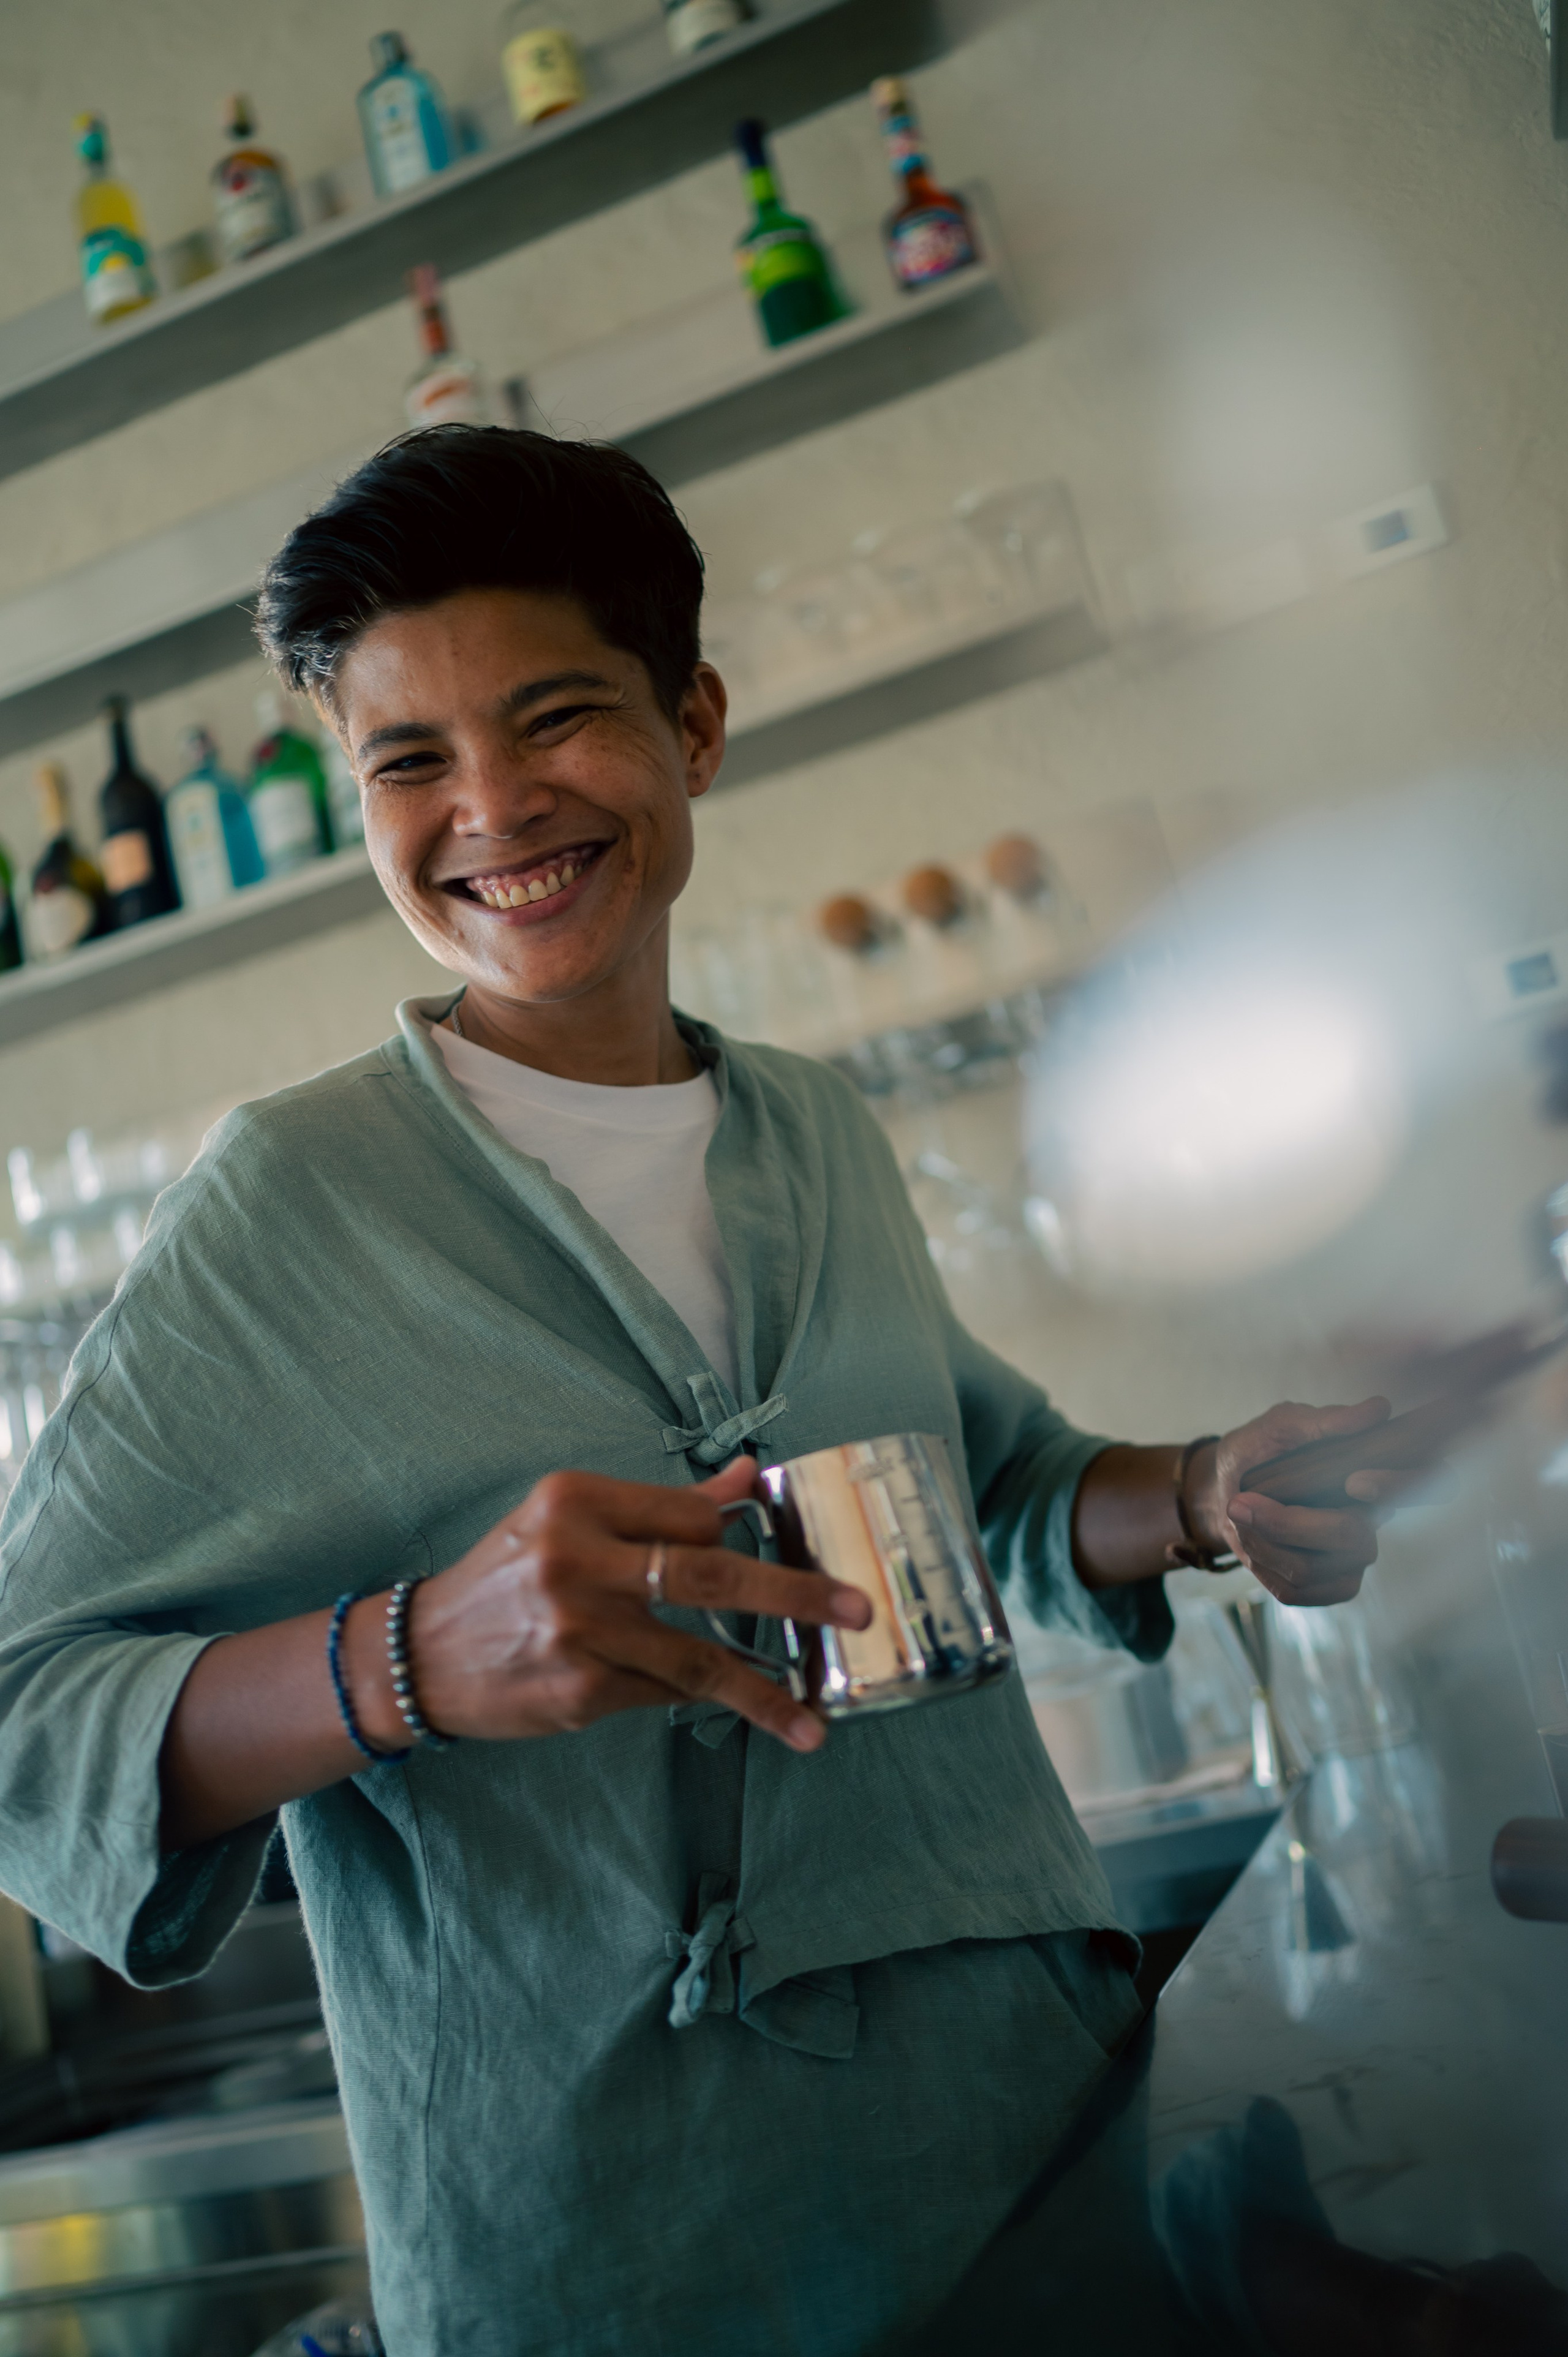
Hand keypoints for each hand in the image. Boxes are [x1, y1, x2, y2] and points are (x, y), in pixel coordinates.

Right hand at [346, 1457, 870, 1755]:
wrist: (422, 1655)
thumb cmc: (509, 1576)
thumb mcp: (572, 1520)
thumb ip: (663, 1505)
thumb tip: (749, 1475)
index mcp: (576, 1500)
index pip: (693, 1515)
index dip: (743, 1537)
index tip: (799, 1551)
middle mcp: (576, 1559)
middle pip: (709, 1572)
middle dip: (794, 1592)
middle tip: (857, 1609)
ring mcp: (579, 1631)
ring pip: (697, 1657)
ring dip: (765, 1693)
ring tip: (813, 1721)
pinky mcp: (579, 1691)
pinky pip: (663, 1695)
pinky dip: (700, 1699)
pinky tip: (733, 1709)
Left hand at [1188, 1397, 1406, 1606]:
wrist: (1222, 1486)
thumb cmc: (1261, 1449)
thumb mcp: (1282, 1424)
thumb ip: (1326, 1420)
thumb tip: (1379, 1408)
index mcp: (1377, 1474)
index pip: (1431, 1483)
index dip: (1403, 1487)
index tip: (1354, 1481)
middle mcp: (1373, 1520)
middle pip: (1358, 1540)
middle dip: (1292, 1524)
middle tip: (1244, 1500)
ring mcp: (1352, 1559)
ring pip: (1316, 1569)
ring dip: (1262, 1540)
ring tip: (1239, 1510)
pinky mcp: (1325, 1586)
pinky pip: (1297, 1590)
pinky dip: (1260, 1562)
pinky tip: (1250, 1538)